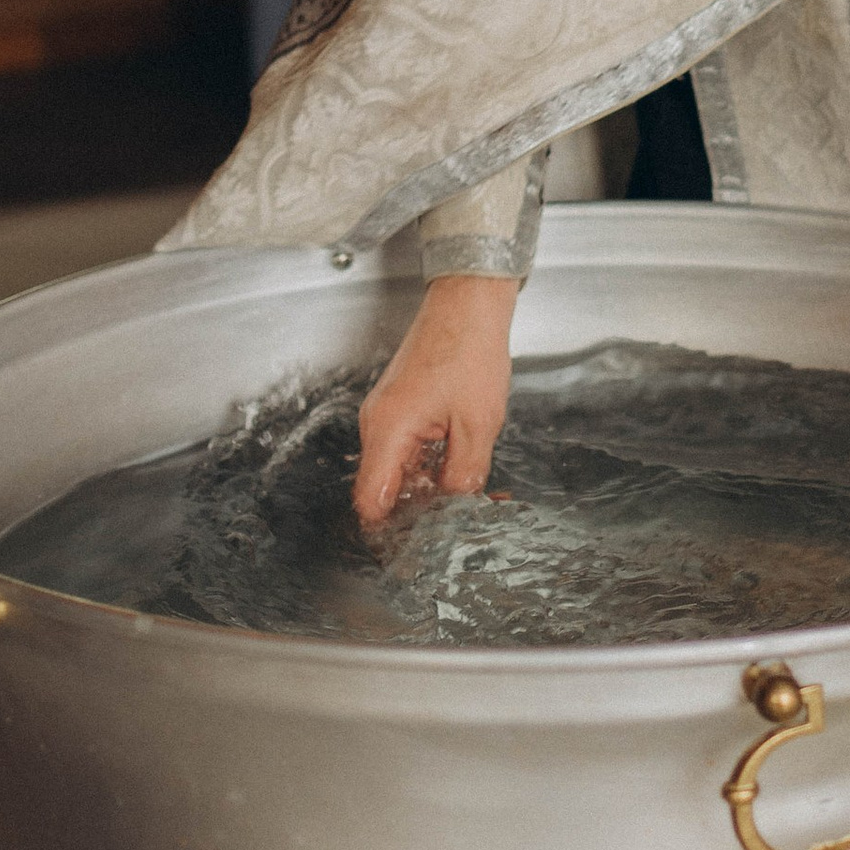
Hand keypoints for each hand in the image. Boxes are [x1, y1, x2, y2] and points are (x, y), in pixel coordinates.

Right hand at [355, 276, 516, 524]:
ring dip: (426, 484)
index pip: (371, 500)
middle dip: (417, 508)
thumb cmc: (470, 349)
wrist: (468, 303)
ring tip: (464, 492)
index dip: (391, 529)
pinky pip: (405, 447)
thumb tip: (456, 509)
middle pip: (384, 487)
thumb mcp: (477, 424)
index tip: (415, 546)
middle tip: (455, 520)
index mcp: (388, 430)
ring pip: (397, 468)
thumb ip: (463, 475)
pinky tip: (457, 465)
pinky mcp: (400, 405)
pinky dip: (427, 461)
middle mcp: (377, 424)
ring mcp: (386, 413)